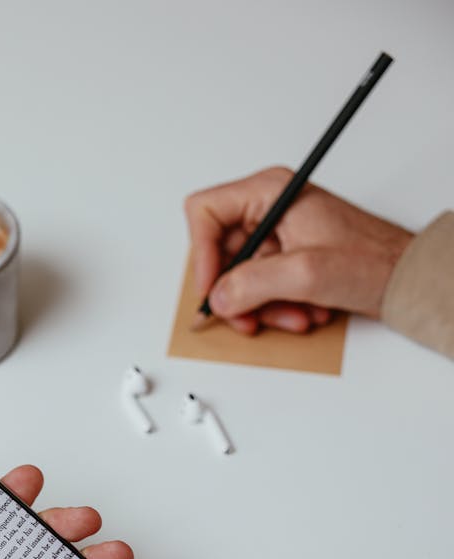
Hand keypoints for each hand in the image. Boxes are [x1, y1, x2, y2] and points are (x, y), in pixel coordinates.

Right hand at [184, 166, 412, 334]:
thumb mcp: (307, 273)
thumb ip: (254, 283)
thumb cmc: (373, 259)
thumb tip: (219, 297)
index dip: (202, 254)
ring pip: (240, 278)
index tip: (212, 288)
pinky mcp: (287, 260)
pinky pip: (260, 289)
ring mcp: (278, 237)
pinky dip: (276, 308)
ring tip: (292, 315)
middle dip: (237, 292)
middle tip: (249, 316)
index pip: (205, 212)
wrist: (407, 278)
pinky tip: (303, 312)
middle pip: (220, 254)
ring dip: (261, 307)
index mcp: (270, 192)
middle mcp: (269, 210)